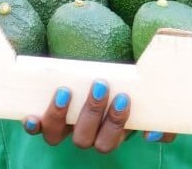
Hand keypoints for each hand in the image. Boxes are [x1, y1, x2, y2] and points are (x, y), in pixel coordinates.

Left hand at [22, 82, 176, 151]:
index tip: (123, 97)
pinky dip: (33, 124)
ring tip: (66, 91)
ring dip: (61, 116)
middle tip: (101, 85)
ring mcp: (64, 124)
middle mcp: (85, 132)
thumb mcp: (145, 88)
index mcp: (109, 131)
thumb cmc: (126, 72)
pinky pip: (36, 127)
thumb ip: (159, 112)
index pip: (110, 141)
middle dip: (93, 114)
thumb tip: (154, 134)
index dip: (115, 124)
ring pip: (58, 136)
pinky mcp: (46, 112)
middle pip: (86, 140)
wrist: (100, 51)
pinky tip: (31, 116)